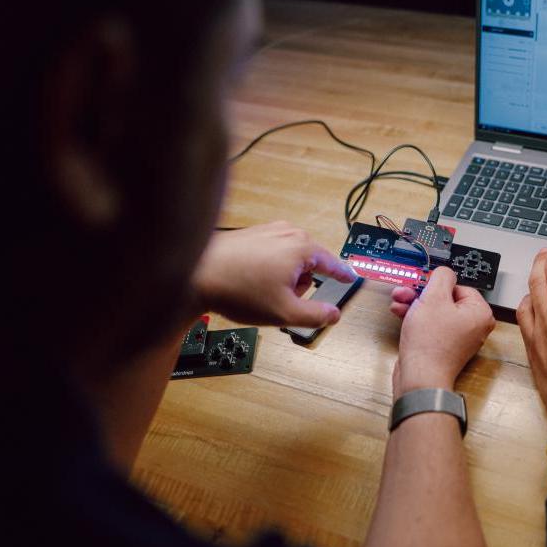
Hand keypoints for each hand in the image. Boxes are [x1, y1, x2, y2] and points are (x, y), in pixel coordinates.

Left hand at [192, 221, 354, 327]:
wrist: (194, 274)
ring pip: (290, 260)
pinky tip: (249, 282)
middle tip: (281, 300)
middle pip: (310, 265)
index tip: (352, 279)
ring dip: (283, 278)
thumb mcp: (285, 313)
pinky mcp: (252, 234)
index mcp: (303, 247)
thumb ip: (316, 316)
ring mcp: (269, 231)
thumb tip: (333, 315)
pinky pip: (272, 254)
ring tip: (260, 292)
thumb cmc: (238, 289)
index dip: (343, 277)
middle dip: (301, 285)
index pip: (334, 264)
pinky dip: (267, 270)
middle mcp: (289, 233)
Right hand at [389, 267, 494, 397]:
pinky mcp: (444, 347)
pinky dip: (417, 319)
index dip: (437, 284)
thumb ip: (441, 277)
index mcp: (480, 313)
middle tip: (405, 291)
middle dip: (421, 294)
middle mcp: (473, 326)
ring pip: (435, 312)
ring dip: (415, 304)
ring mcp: (458, 339)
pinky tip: (401, 314)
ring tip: (398, 302)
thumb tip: (444, 272)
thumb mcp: (433, 297)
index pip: (459, 286)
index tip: (422, 284)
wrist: (419, 377)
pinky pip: (431, 326)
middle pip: (445, 299)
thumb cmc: (430, 343)